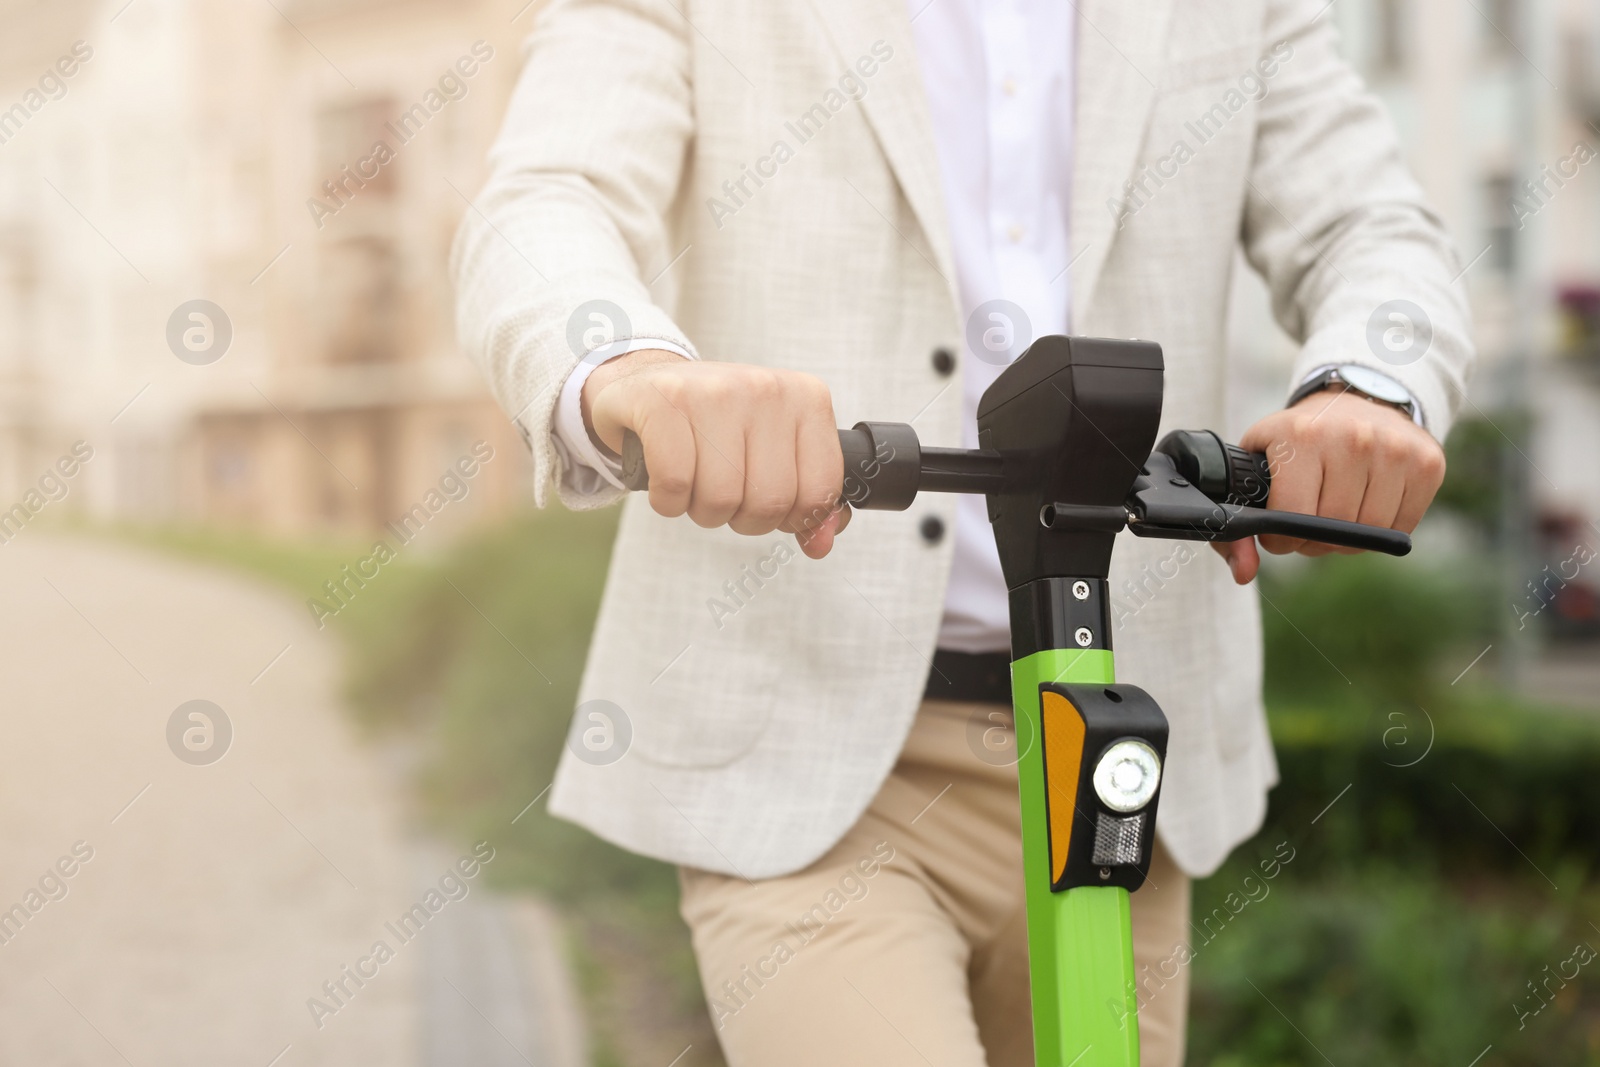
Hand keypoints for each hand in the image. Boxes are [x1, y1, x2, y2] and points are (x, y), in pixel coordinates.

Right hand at [581, 350, 849, 558]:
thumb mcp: (774, 454)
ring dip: (702, 511)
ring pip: (722, 499)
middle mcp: (766, 388)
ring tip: (695, 483)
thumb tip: (820, 545)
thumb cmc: (718, 427)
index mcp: (806, 399)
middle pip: (769, 502)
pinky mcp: (665, 401)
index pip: (820, 490)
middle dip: (743, 519)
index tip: (766, 503)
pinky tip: (666, 484)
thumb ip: (806, 501)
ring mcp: (715, 390)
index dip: (790, 518)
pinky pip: (675, 484)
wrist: (648, 385)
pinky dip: (667, 502)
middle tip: (725, 495)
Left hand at [1213, 387, 1445, 583]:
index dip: (1281, 539)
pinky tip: (1365, 506)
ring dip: (1348, 539)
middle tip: (1306, 526)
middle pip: (1334, 529)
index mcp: (1302, 435)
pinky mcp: (1428, 461)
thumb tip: (1245, 574)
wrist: (1354, 399)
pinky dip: (1382, 529)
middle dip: (1313, 542)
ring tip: (1334, 516)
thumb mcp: (1255, 470)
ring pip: (1371, 532)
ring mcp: (1395, 448)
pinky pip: (1404, 524)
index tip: (1277, 533)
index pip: (1294, 516)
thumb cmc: (1296, 443)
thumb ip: (1235, 530)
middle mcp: (1353, 437)